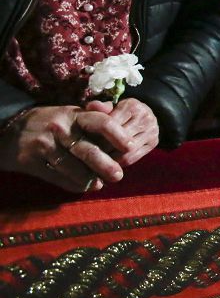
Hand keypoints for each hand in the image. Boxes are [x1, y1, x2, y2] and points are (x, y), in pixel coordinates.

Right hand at [0, 105, 134, 191]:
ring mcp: (43, 145)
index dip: (118, 135)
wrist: (7, 131)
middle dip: (106, 165)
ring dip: (90, 179)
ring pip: (73, 167)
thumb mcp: (69, 113)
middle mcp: (59, 128)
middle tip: (119, 175)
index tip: (130, 146)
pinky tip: (83, 187)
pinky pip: (56, 177)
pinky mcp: (30, 161)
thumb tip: (114, 110)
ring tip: (100, 184)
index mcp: (73, 115)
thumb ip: (92, 114)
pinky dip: (73, 184)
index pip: (101, 122)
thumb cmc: (48, 122)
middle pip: (89, 150)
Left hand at [89, 98, 158, 166]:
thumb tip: (90, 107)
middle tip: (87, 157)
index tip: (83, 142)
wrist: (145, 115)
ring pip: (126, 151)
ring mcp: (151, 131)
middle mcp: (145, 118)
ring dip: (110, 158)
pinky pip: (133, 158)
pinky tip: (109, 163)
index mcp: (132, 106)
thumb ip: (100, 107)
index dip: (96, 135)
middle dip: (102, 149)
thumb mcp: (112, 106)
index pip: (112, 124)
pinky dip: (119, 162)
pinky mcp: (153, 143)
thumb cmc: (122, 111)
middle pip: (119, 139)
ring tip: (96, 163)